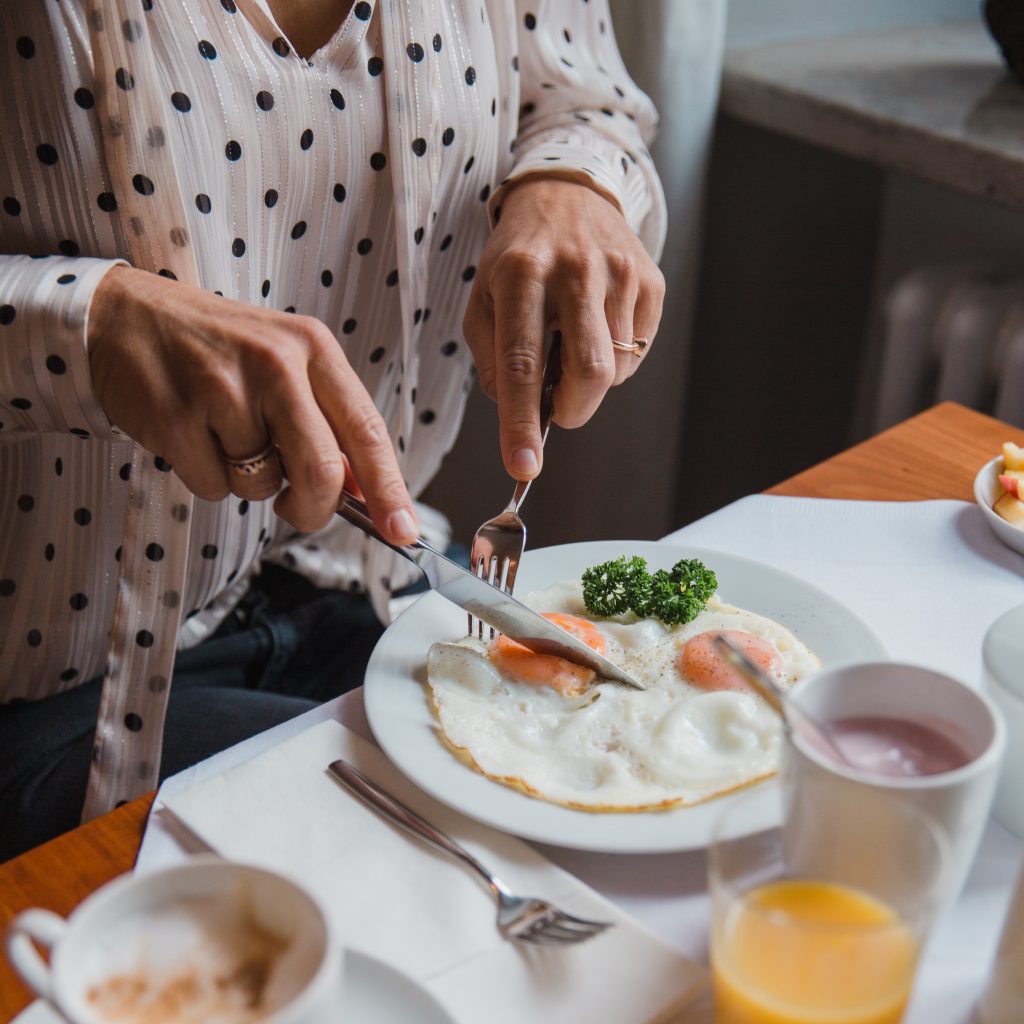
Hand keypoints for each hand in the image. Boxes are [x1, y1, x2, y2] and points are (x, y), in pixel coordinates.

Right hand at [87, 266, 417, 540]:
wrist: (125, 317)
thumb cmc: (218, 349)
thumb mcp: (285, 362)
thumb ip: (328, 421)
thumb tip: (365, 492)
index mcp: (313, 348)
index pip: (366, 430)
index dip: (389, 488)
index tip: (402, 530)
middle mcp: (275, 363)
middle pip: (321, 471)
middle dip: (315, 509)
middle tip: (299, 510)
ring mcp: (222, 388)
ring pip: (262, 486)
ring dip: (250, 483)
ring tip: (225, 435)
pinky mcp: (175, 415)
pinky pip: (212, 487)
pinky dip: (207, 477)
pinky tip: (192, 435)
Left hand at [462, 177, 664, 479]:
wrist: (567, 194)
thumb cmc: (517, 258)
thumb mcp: (483, 298)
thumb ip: (492, 359)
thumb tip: (520, 410)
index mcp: (520, 274)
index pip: (521, 363)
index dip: (521, 422)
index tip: (523, 467)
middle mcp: (575, 270)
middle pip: (589, 372)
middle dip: (573, 410)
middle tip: (558, 408)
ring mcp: (620, 272)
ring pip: (616, 369)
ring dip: (590, 381)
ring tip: (571, 343)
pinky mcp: (651, 280)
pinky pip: (638, 352)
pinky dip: (615, 360)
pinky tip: (597, 328)